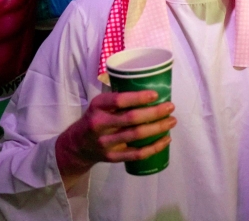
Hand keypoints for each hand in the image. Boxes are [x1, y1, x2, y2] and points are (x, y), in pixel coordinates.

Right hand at [55, 91, 174, 180]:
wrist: (76, 146)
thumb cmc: (95, 119)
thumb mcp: (100, 105)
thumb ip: (119, 100)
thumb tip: (151, 91)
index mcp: (97, 106)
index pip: (119, 100)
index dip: (138, 97)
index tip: (155, 94)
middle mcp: (100, 124)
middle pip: (131, 118)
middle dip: (154, 113)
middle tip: (170, 107)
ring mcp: (106, 142)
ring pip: (136, 136)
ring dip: (158, 128)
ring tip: (172, 121)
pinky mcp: (112, 157)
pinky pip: (136, 154)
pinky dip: (154, 147)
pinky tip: (166, 140)